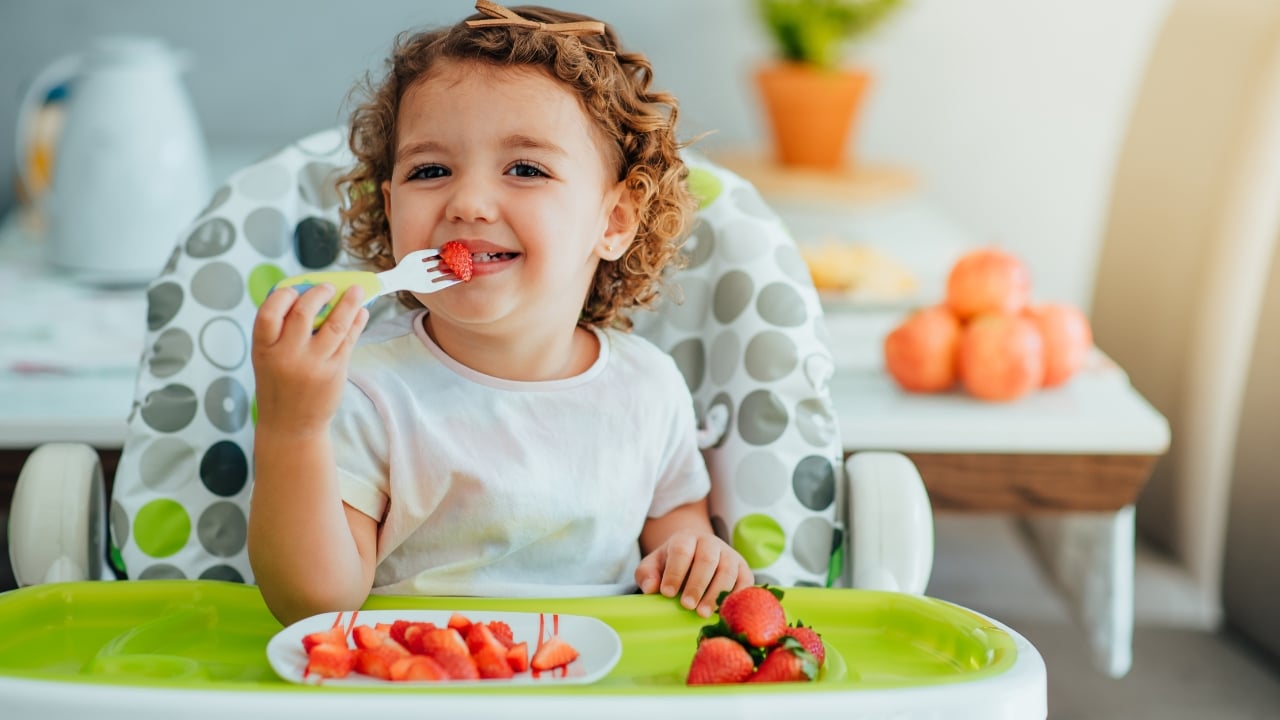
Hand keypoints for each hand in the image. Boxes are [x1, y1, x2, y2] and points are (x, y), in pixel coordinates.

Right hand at [251, 283, 368, 435]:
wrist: (291, 426)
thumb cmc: (279, 385)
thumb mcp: (267, 359)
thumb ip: (281, 332)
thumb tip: (310, 297)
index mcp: (264, 349)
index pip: (268, 313)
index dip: (282, 296)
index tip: (295, 290)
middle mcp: (286, 355)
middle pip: (303, 313)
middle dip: (319, 294)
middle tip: (329, 286)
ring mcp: (313, 364)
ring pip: (334, 324)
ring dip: (348, 304)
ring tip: (358, 291)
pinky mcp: (334, 371)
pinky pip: (348, 340)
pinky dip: (356, 323)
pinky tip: (361, 313)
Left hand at [635, 530, 752, 616]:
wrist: (696, 554)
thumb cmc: (672, 564)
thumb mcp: (654, 564)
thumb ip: (647, 574)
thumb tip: (651, 588)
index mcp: (686, 538)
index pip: (682, 550)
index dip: (675, 572)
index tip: (667, 593)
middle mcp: (710, 543)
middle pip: (707, 560)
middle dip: (697, 584)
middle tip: (687, 606)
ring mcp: (729, 555)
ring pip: (727, 571)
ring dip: (716, 593)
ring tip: (703, 613)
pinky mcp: (743, 569)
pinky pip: (745, 582)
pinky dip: (736, 597)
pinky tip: (723, 612)